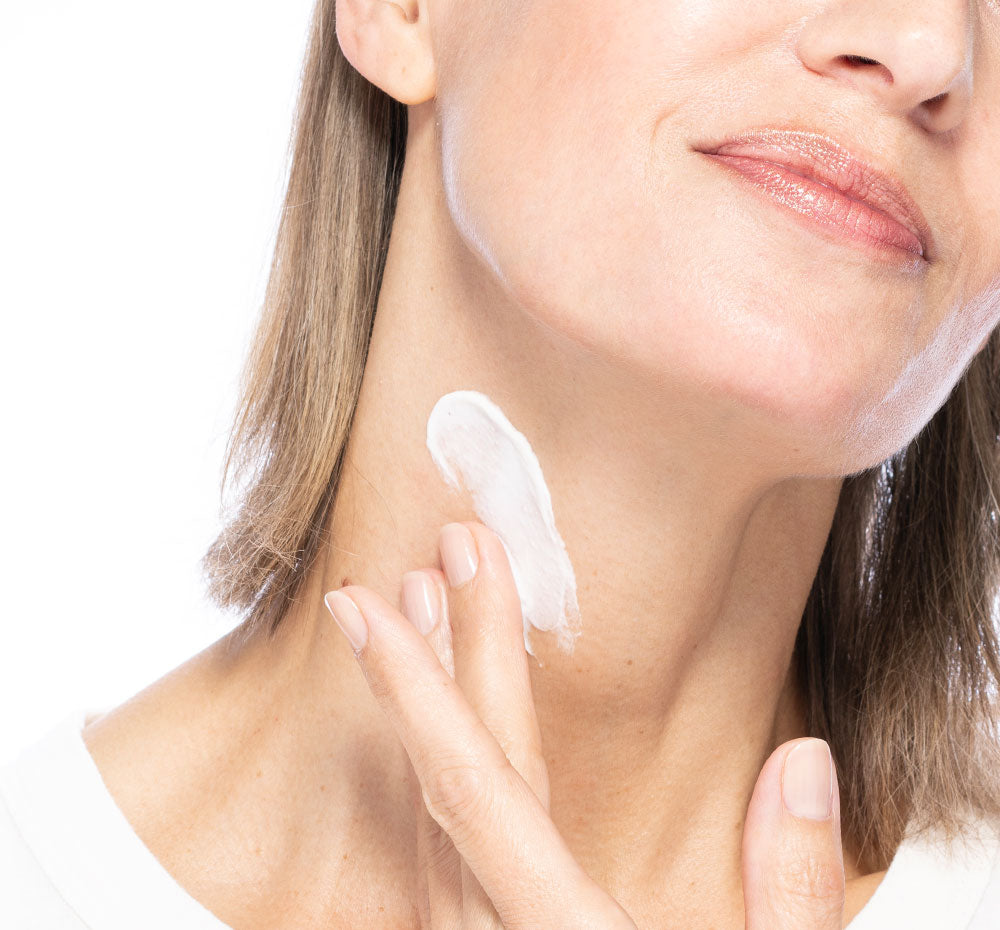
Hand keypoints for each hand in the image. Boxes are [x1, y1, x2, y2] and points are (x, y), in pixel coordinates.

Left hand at [323, 521, 845, 928]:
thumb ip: (787, 894)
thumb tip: (803, 757)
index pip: (474, 785)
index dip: (418, 683)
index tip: (374, 601)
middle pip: (458, 774)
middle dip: (442, 654)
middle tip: (433, 555)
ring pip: (435, 810)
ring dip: (431, 703)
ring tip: (427, 610)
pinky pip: (444, 851)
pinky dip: (440, 769)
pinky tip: (444, 726)